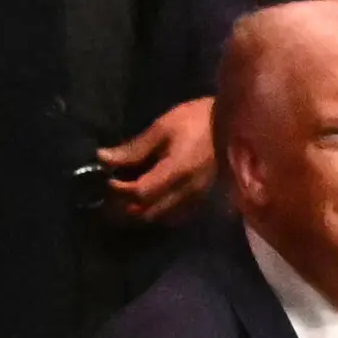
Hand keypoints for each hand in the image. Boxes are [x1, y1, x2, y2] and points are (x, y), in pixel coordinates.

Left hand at [97, 97, 215, 222]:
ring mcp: (198, 197)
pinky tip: (153, 199)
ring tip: (130, 196)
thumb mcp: (162, 128)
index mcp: (178, 170)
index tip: (107, 177)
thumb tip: (103, 159)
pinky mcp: (203, 197)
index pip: (140, 193)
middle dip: (125, 204)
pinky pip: (176, 215)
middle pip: (148, 212)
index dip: (118, 189)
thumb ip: (134, 148)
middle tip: (115, 190)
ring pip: (161, 217)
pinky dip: (159, 212)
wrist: (234, 123)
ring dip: (141, 210)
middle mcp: (188, 190)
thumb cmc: (196, 120)